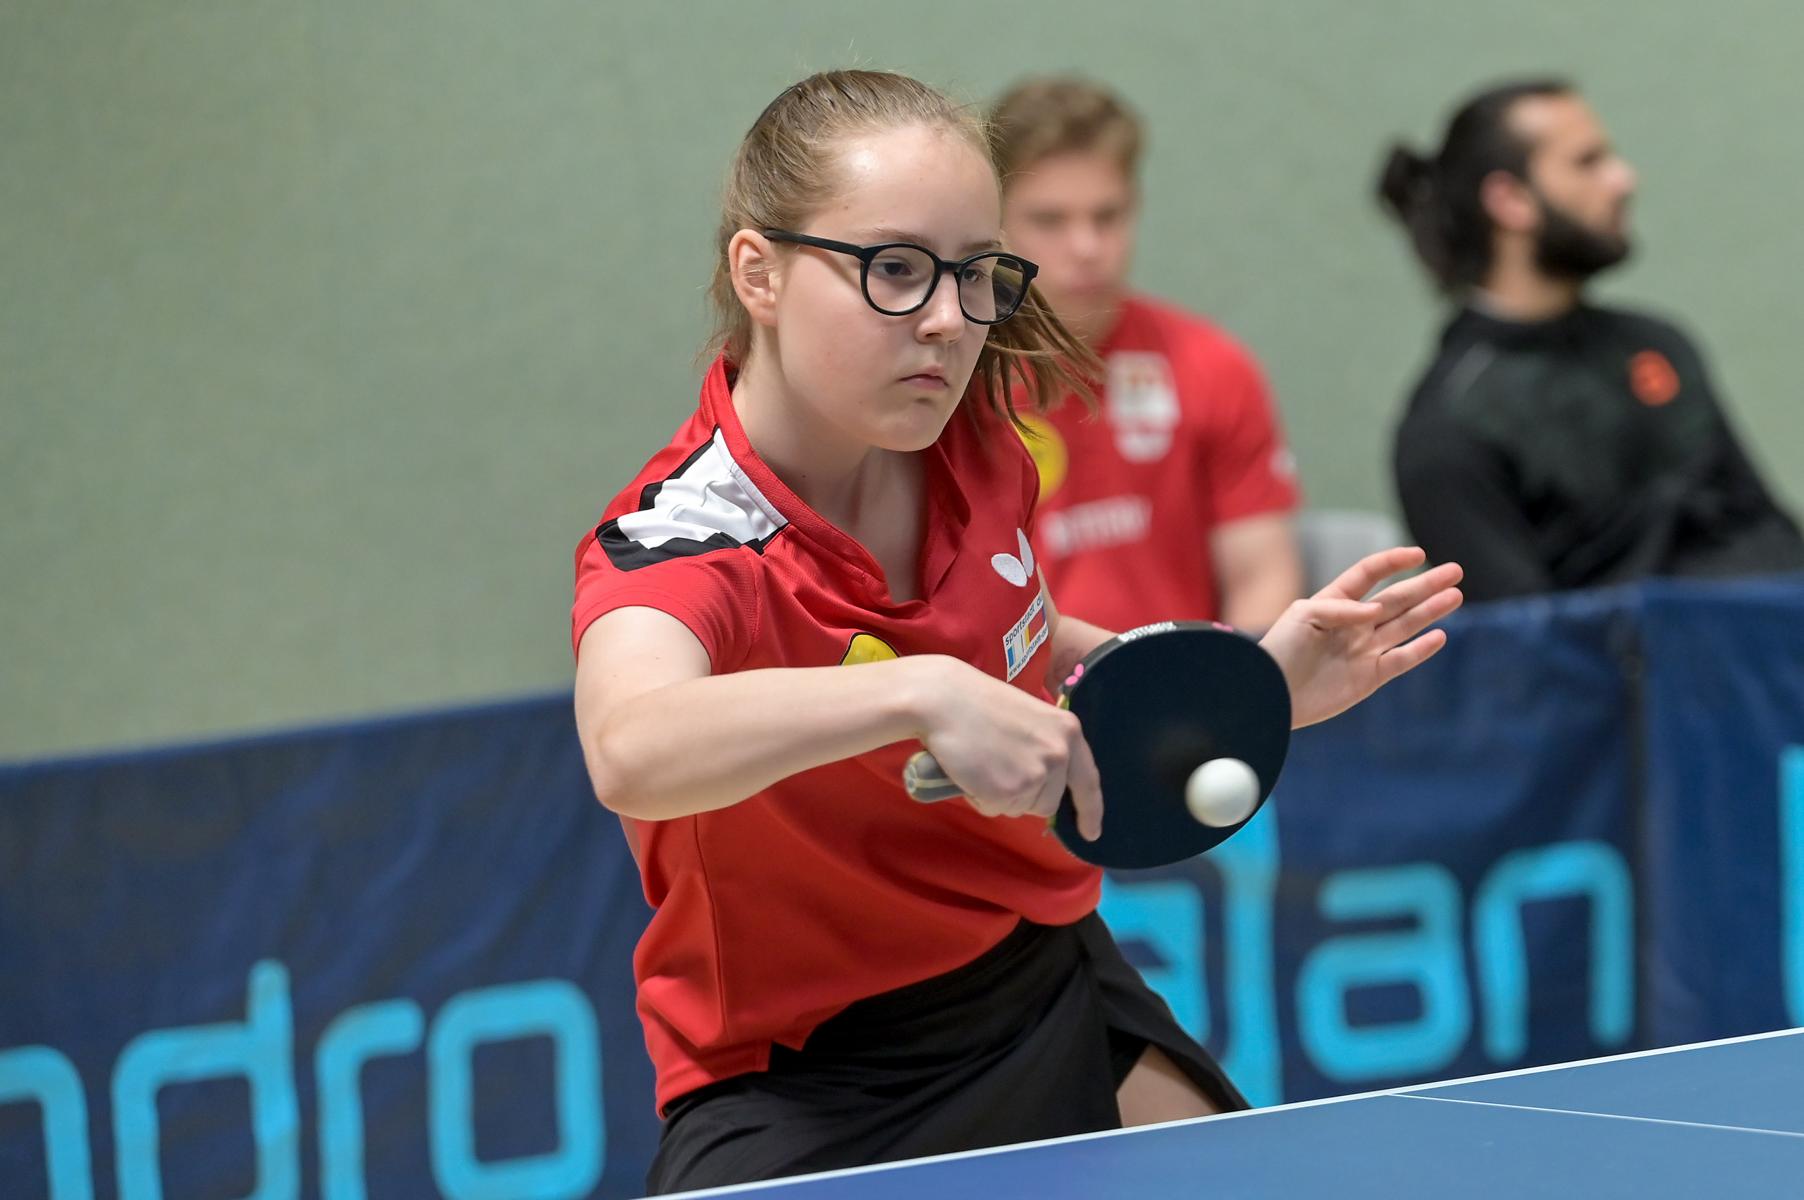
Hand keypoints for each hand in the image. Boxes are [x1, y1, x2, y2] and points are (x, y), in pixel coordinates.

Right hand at [913, 658, 1103, 840]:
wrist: (945, 699)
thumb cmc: (980, 703)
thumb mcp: (1031, 719)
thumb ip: (1046, 748)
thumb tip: (1046, 786)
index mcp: (1068, 732)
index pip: (1088, 782)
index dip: (1090, 811)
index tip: (1091, 833)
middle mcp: (1059, 755)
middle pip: (1049, 802)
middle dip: (1025, 795)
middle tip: (997, 765)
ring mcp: (1035, 775)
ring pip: (1021, 808)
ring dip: (1000, 796)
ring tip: (982, 763)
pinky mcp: (1008, 791)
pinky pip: (994, 809)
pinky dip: (979, 797)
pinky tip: (970, 770)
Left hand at [1258, 548, 1462, 727]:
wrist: (1271, 696)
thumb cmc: (1279, 652)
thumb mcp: (1303, 617)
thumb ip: (1340, 609)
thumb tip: (1375, 611)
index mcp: (1334, 602)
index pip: (1368, 575)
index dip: (1392, 562)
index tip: (1418, 554)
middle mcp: (1354, 624)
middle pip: (1396, 599)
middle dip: (1425, 585)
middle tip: (1455, 571)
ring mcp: (1364, 650)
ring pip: (1405, 626)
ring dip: (1430, 611)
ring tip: (1455, 595)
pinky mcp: (1369, 677)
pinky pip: (1400, 660)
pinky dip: (1420, 650)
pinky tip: (1439, 635)